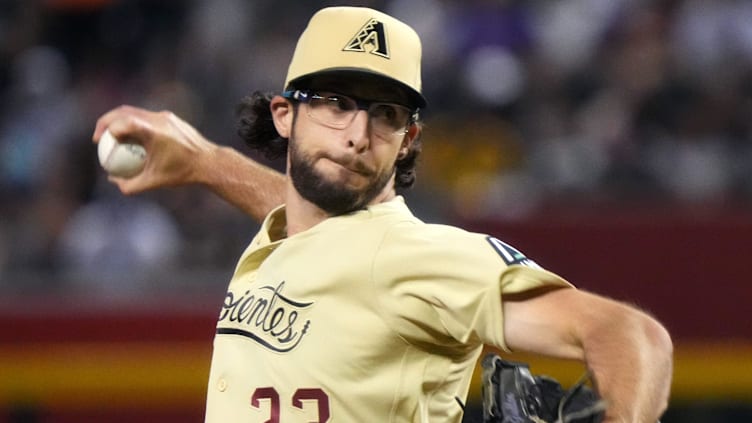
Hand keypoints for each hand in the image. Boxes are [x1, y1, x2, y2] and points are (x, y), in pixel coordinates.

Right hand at [93, 105, 217, 193]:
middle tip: (99, 137)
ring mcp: (166, 116)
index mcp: (154, 132)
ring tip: (112, 137)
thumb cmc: (182, 173)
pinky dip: (135, 124)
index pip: (124, 122)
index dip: (108, 128)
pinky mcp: (171, 118)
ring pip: (135, 112)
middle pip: (124, 111)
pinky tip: (132, 140)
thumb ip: (131, 185)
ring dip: (120, 122)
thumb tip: (113, 180)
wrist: (209, 162)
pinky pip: (147, 117)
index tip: (100, 142)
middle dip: (106, 121)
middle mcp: (159, 119)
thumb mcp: (154, 182)